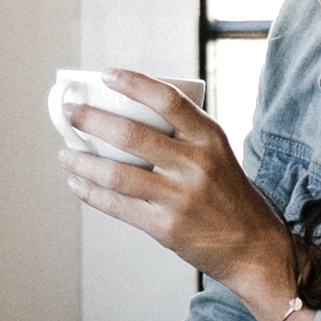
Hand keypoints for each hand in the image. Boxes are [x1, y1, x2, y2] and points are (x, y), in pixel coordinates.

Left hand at [59, 70, 307, 320]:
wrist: (254, 247)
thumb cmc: (229, 194)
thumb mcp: (217, 153)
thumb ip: (183, 135)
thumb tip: (127, 113)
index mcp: (209, 138)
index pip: (168, 99)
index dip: (133, 83)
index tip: (105, 74)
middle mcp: (195, 164)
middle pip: (132, 134)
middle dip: (92, 120)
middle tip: (70, 111)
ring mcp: (179, 197)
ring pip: (117, 173)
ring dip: (83, 161)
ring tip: (65, 153)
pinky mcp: (165, 227)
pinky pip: (118, 206)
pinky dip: (91, 193)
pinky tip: (76, 184)